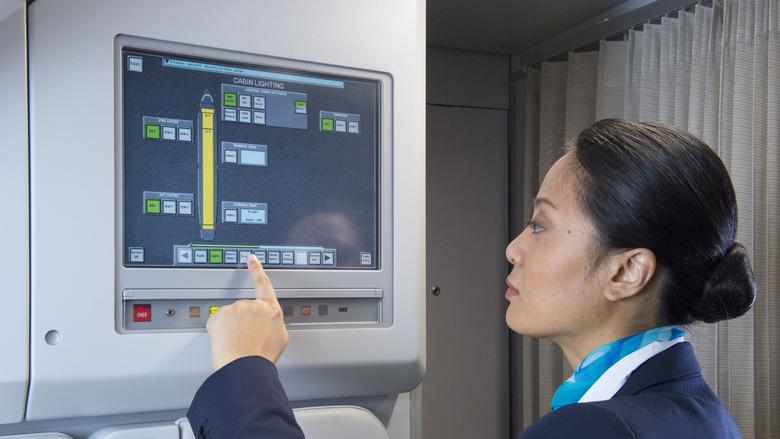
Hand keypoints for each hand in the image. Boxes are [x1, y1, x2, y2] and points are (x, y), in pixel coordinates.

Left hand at [206, 254, 288, 370]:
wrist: (245, 367)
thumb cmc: (262, 356)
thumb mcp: (280, 337)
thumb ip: (273, 322)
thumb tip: (268, 321)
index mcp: (270, 309)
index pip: (263, 284)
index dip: (257, 270)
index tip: (251, 259)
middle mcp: (252, 305)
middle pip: (245, 309)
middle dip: (243, 321)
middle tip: (246, 340)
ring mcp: (234, 309)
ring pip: (230, 317)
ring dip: (231, 328)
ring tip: (237, 345)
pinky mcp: (218, 316)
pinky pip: (217, 323)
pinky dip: (219, 332)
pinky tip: (226, 343)